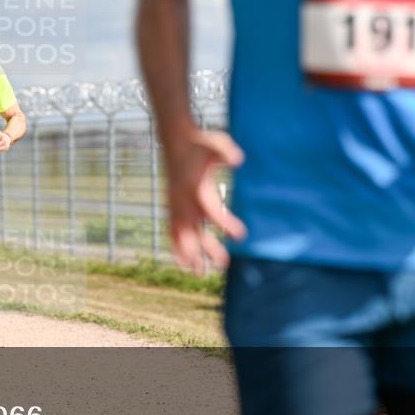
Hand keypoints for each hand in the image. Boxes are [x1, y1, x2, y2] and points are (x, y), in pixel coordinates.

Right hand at [164, 129, 245, 273]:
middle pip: (194, 228)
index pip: (210, 209)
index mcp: (194, 186)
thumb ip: (226, 151)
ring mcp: (175, 204)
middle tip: (225, 264)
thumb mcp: (215, 141)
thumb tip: (239, 160)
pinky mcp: (172, 206)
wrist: (175, 140)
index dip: (224, 223)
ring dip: (191, 253)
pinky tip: (183, 263)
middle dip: (207, 247)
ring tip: (201, 274)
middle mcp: (182, 199)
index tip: (241, 236)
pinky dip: (176, 246)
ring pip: (182, 233)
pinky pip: (173, 230)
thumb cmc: (199, 142)